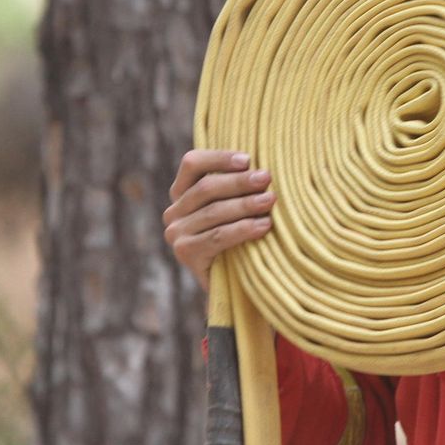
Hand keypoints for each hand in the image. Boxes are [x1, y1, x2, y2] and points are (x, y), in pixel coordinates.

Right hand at [164, 149, 276, 290]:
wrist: (234, 287)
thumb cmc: (239, 238)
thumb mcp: (234, 207)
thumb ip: (236, 186)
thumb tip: (261, 167)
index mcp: (182, 191)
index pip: (192, 163)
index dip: (219, 158)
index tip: (248, 159)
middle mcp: (174, 211)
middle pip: (206, 188)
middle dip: (240, 181)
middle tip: (266, 179)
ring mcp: (176, 233)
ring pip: (214, 211)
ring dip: (245, 204)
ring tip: (270, 201)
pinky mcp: (186, 253)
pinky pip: (218, 236)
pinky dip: (243, 229)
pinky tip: (264, 226)